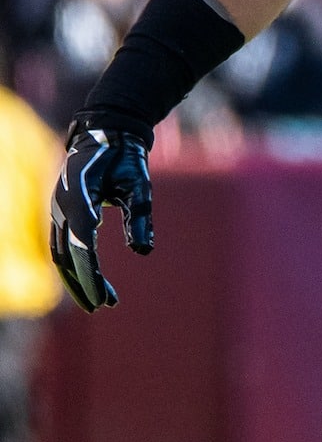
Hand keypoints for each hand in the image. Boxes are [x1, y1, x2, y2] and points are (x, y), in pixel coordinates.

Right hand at [49, 124, 154, 312]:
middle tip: (103, 306)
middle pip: (67, 255)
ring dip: (79, 279)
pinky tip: (95, 280)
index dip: (91, 273)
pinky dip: (77, 266)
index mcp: (78, 197)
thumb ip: (140, 216)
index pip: (82, 244)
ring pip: (62, 254)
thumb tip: (143, 250)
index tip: (104, 297)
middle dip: (84, 283)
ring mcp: (59, 211)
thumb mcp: (140, 185)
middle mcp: (62, 207)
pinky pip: (64, 246)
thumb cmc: (126, 159)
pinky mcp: (63, 214)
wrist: (106, 135)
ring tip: (102, 300)